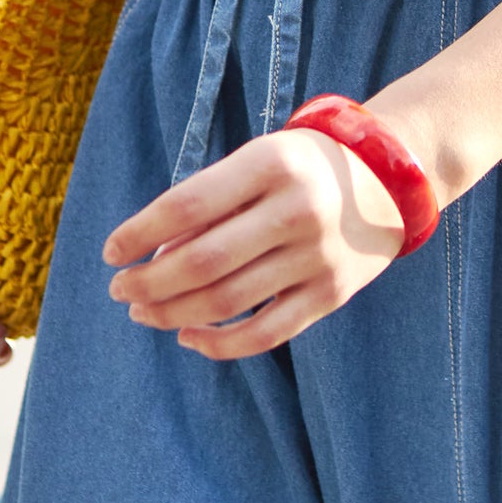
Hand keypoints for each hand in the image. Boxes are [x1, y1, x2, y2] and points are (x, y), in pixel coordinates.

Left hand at [102, 129, 405, 359]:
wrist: (391, 178)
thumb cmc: (303, 167)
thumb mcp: (259, 159)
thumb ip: (211, 202)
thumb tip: (153, 258)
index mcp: (271, 163)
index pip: (186, 205)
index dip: (138, 232)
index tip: (110, 252)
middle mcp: (297, 209)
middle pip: (203, 261)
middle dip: (148, 282)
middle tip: (120, 291)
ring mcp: (318, 256)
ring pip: (228, 301)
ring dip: (173, 313)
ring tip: (143, 312)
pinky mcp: (332, 294)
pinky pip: (266, 332)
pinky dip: (220, 343)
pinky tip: (188, 336)